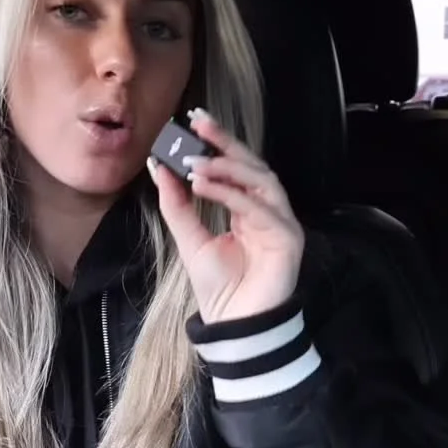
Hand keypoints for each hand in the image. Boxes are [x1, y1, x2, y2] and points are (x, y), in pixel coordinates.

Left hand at [147, 111, 304, 324]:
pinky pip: (259, 209)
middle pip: (253, 166)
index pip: (237, 167)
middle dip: (225, 142)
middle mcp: (269, 212)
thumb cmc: (219, 289)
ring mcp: (282, 224)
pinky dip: (231, 194)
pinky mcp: (288, 239)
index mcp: (249, 210)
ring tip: (195, 160)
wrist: (234, 328)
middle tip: (198, 123)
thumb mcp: (190, 239)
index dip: (219, 142)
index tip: (193, 120)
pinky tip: (205, 185)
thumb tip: (159, 167)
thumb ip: (177, 204)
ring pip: (261, 181)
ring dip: (227, 167)